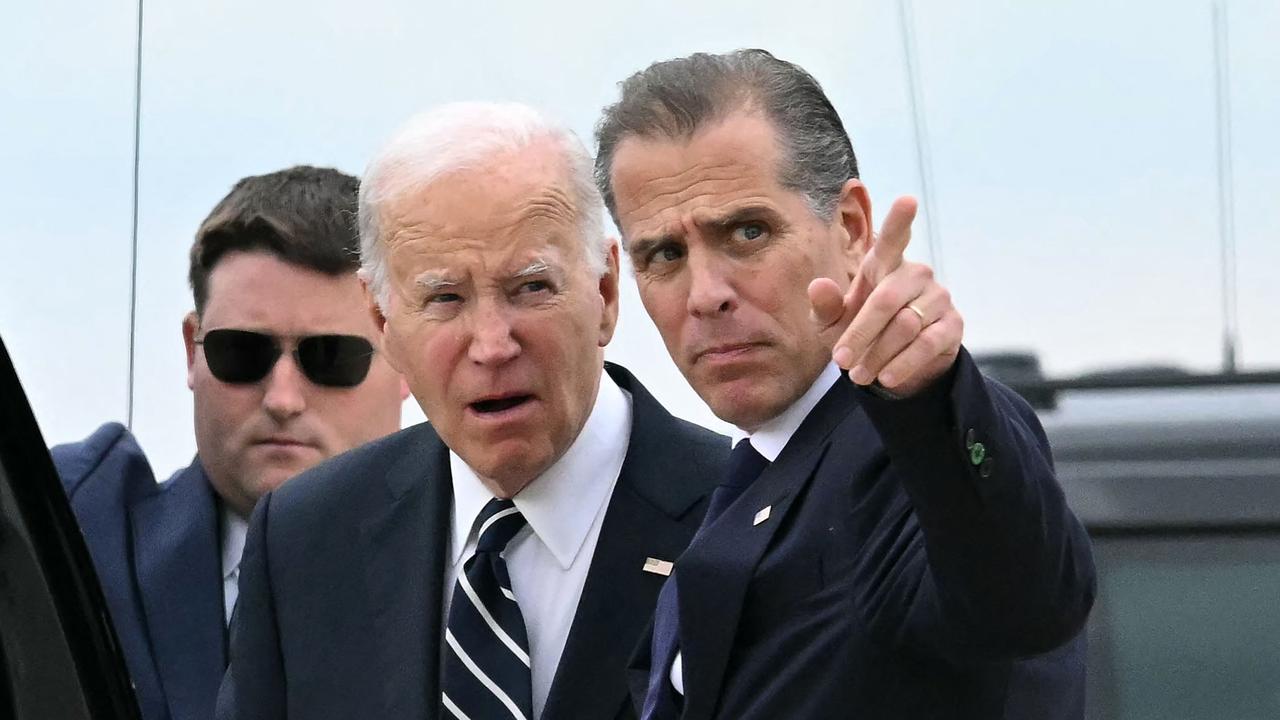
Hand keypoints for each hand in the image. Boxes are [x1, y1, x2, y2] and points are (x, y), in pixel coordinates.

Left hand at [808, 196, 962, 396]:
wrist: (894, 363)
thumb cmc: (860, 330)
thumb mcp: (833, 323)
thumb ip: (825, 306)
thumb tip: (818, 286)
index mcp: (884, 264)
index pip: (893, 239)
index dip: (900, 220)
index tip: (908, 200)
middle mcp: (915, 274)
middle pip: (886, 300)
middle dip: (859, 334)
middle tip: (840, 361)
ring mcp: (938, 297)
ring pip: (905, 326)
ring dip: (877, 355)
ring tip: (858, 375)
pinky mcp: (953, 324)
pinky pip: (926, 344)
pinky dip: (902, 364)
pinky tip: (886, 377)